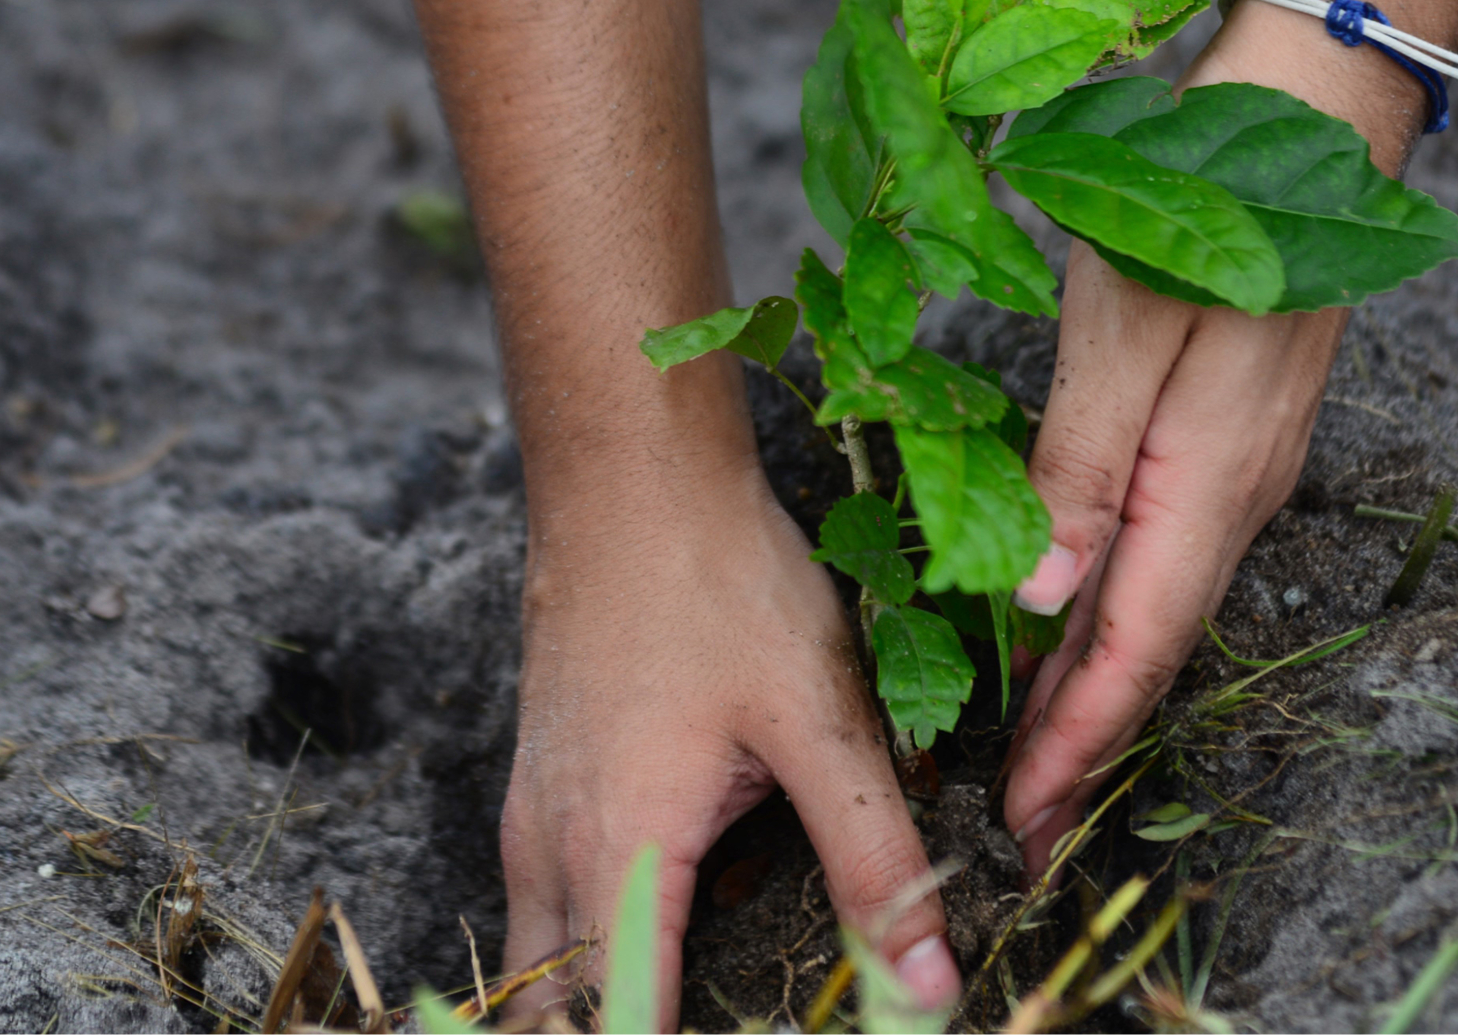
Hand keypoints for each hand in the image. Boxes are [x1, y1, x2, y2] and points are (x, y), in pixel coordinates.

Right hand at [499, 459, 961, 1028]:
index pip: (618, 1031)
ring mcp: (530, 818)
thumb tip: (927, 985)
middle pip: (557, 1020)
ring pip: (542, 967)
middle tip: (737, 1019)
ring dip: (599, 1004)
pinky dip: (589, 953)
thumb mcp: (819, 723)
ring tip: (697, 1001)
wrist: (629, 477)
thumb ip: (875, 860)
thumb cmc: (718, 582)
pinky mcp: (538, 785)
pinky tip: (670, 932)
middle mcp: (550, 854)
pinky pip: (545, 908)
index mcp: (619, 856)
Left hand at [999, 10, 1405, 875]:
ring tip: (1030, 751)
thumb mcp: (1121, 333)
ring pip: (1157, 605)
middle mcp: (1236, 495)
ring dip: (1094, 684)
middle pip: (1150, 647)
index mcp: (1209, 485)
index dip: (1076, 743)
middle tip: (1016, 824)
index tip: (1022, 824)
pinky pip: (1165, 554)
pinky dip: (1113, 612)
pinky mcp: (1230, 433)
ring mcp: (1241, 465)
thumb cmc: (1202, 203)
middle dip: (1082, 741)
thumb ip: (1081, 472)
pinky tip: (1070, 624)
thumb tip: (1039, 602)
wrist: (1314, 113)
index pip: (1135, 651)